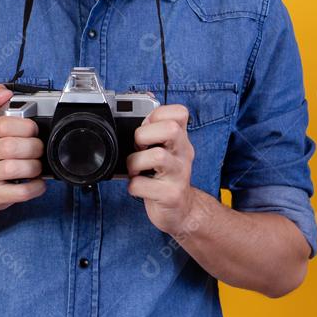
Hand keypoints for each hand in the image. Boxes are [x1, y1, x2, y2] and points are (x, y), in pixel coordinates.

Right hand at [0, 84, 46, 211]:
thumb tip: (4, 93)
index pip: (2, 125)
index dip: (25, 127)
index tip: (33, 129)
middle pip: (10, 147)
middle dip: (33, 147)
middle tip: (38, 148)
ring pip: (13, 169)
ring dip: (34, 166)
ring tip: (36, 165)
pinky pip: (18, 192)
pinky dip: (35, 187)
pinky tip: (37, 182)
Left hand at [126, 104, 196, 233]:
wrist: (181, 211)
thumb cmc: (166, 177)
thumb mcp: (165, 149)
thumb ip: (153, 130)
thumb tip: (138, 105)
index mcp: (181, 140)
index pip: (180, 112)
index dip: (157, 114)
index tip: (147, 127)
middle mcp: (183, 154)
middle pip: (171, 129)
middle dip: (144, 135)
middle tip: (139, 147)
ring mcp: (179, 175)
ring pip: (157, 156)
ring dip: (135, 162)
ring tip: (135, 170)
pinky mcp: (171, 195)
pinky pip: (142, 185)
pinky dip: (133, 186)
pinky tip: (138, 187)